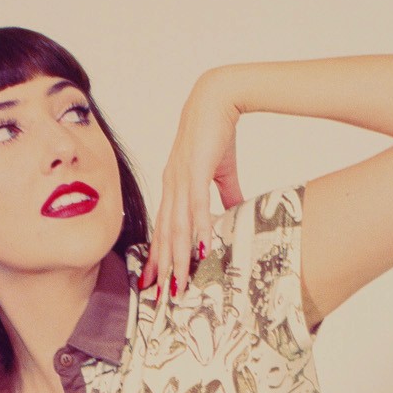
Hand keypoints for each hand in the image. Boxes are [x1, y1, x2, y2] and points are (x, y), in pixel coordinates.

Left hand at [138, 70, 246, 318]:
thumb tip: (236, 212)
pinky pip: (197, 205)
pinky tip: (201, 249)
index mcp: (175, 185)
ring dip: (177, 257)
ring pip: (177, 226)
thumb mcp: (222, 170)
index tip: (156, 279)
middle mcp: (172, 184)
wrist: (219, 97)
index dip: (160, 254)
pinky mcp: (196, 169)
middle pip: (166, 234)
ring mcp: (181, 177)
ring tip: (177, 283)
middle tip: (160, 295)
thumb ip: (227, 194)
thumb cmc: (217, 130)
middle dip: (162, 267)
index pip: (165, 227)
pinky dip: (198, 228)